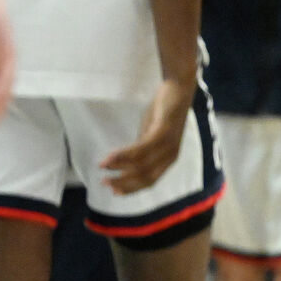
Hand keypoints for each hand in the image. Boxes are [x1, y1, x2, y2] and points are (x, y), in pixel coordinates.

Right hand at [99, 76, 192, 193]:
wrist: (178, 88)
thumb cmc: (163, 111)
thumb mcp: (150, 134)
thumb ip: (142, 149)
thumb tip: (126, 161)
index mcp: (168, 158)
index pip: (150, 181)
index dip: (131, 188)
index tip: (114, 192)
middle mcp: (171, 154)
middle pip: (145, 177)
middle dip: (123, 182)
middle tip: (104, 183)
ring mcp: (168, 143)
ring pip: (141, 164)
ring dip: (119, 168)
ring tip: (102, 168)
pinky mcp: (163, 130)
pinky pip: (141, 148)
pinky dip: (124, 155)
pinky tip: (110, 156)